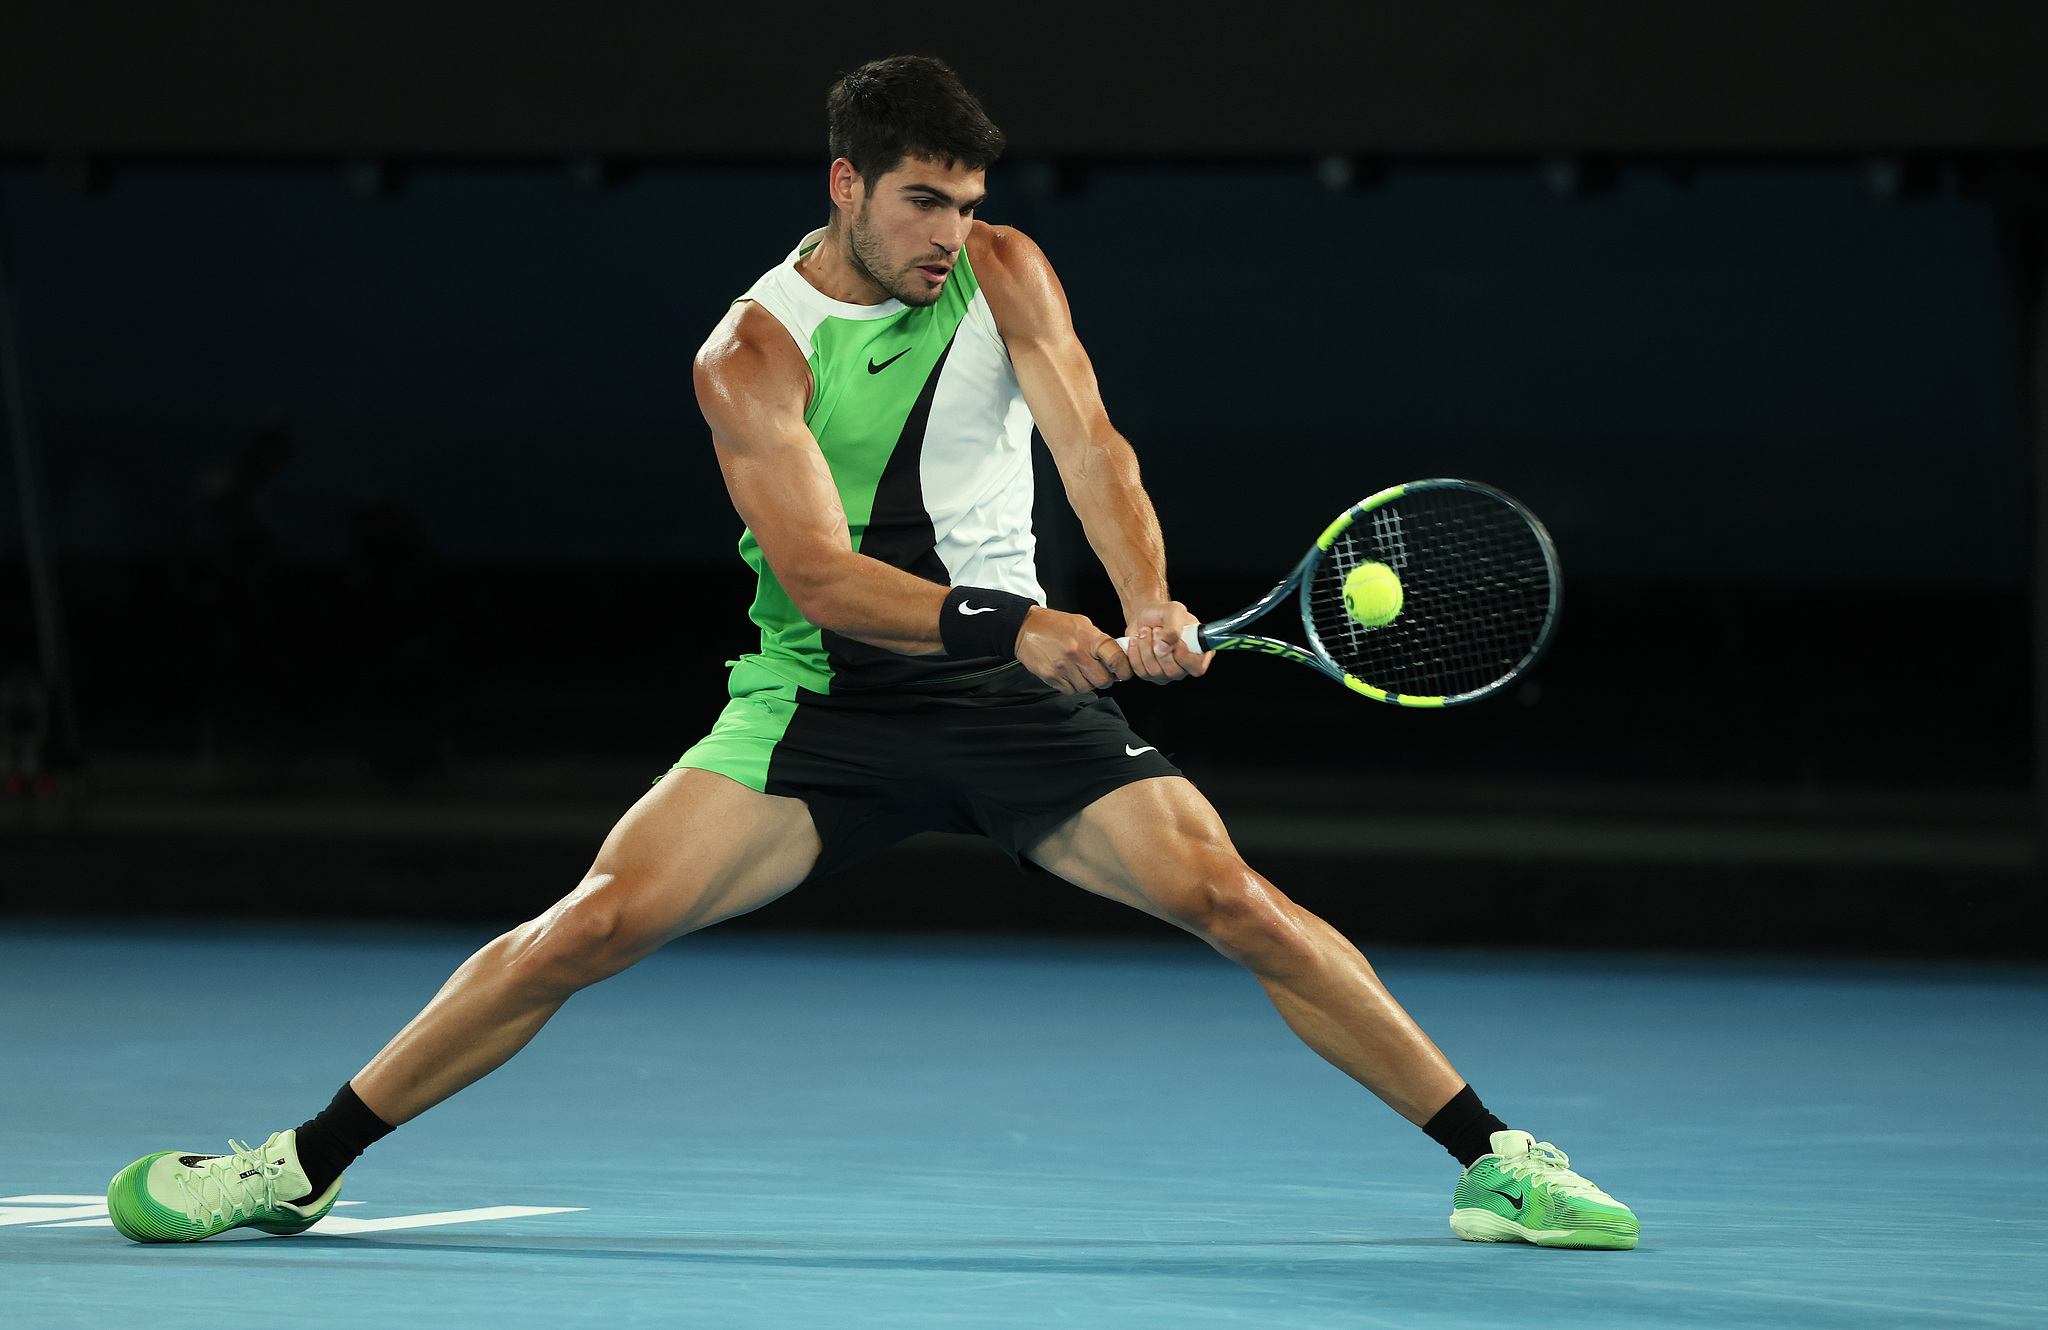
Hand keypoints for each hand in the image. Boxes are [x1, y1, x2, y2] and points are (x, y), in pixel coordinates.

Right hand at [1016, 607, 1132, 693]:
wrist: (1024, 627)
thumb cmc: (1054, 625)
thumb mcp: (1082, 623)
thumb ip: (1099, 640)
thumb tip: (1115, 657)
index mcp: (1089, 638)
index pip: (1116, 658)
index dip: (1124, 669)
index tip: (1124, 672)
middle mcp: (1077, 653)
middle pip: (1102, 680)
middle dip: (1105, 680)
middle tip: (1101, 674)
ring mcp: (1063, 667)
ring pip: (1086, 688)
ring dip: (1087, 683)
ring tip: (1081, 672)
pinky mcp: (1051, 676)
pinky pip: (1069, 690)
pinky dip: (1071, 686)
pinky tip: (1068, 674)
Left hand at [1123, 601, 1212, 684]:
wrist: (1145, 616)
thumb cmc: (1164, 613)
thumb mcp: (1174, 611)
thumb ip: (1173, 628)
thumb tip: (1164, 647)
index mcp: (1199, 651)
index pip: (1198, 667)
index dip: (1186, 658)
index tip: (1177, 642)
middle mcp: (1184, 666)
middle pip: (1174, 672)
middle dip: (1160, 648)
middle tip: (1156, 630)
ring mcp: (1167, 673)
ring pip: (1155, 671)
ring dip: (1146, 647)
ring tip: (1146, 631)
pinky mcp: (1149, 674)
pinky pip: (1141, 670)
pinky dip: (1135, 652)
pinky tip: (1137, 640)